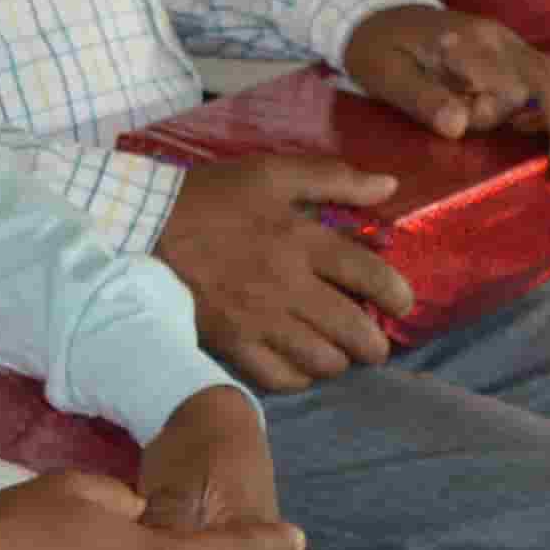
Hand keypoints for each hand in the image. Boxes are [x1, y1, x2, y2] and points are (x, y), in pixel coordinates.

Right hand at [154, 152, 419, 388]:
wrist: (145, 229)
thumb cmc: (212, 198)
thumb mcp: (272, 172)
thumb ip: (334, 178)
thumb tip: (388, 186)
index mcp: (301, 240)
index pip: (367, 274)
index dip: (395, 295)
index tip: (403, 305)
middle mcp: (287, 286)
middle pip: (351, 328)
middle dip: (374, 343)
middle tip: (377, 343)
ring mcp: (260, 319)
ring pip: (320, 359)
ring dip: (339, 361)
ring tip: (340, 354)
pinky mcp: (233, 343)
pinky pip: (279, 377)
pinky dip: (299, 377)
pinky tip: (302, 368)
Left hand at [344, 1, 549, 178]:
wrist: (372, 13)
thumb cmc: (376, 47)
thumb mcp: (386, 74)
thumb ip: (422, 98)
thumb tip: (459, 126)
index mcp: (476, 45)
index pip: (532, 82)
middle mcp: (502, 44)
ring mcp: (507, 51)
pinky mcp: (505, 63)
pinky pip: (546, 85)